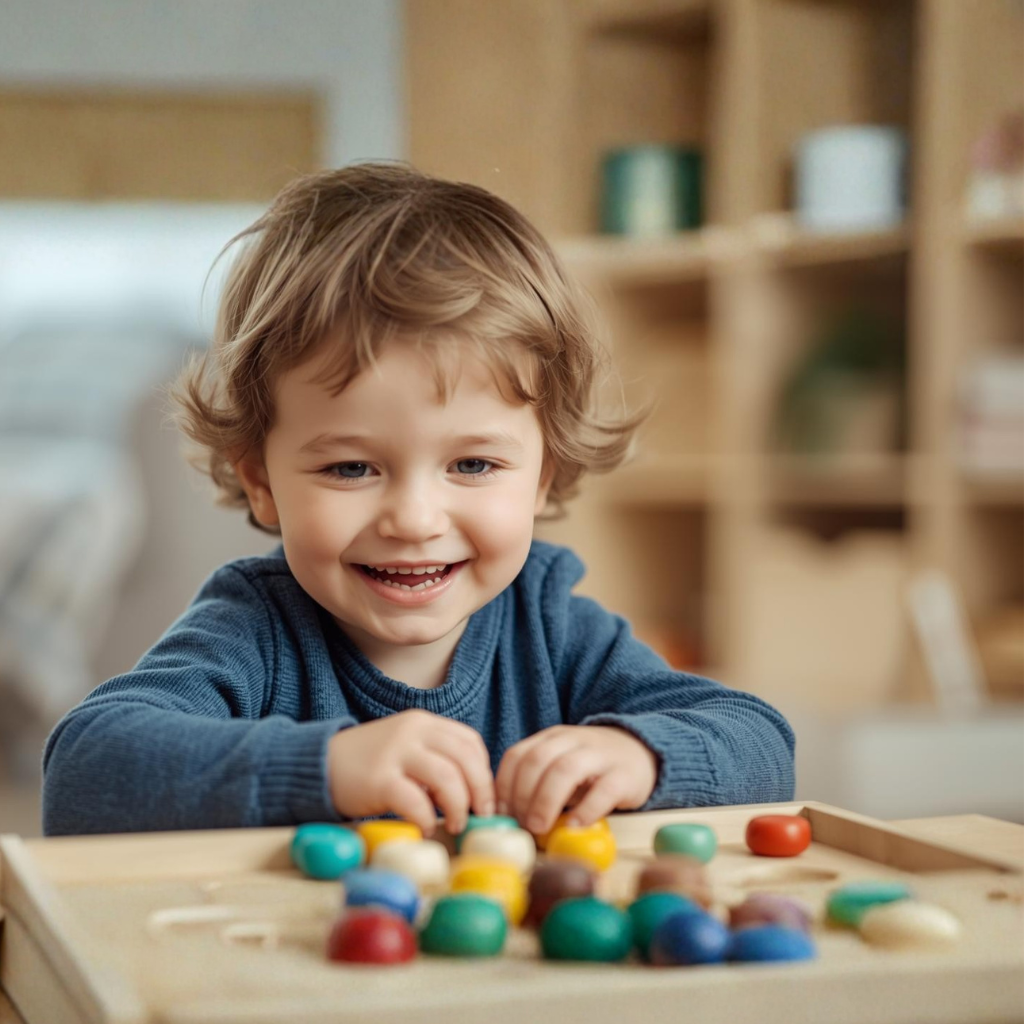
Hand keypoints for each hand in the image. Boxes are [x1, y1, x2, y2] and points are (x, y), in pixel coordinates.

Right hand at [326, 710, 494, 835]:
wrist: (318, 764)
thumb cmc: (369, 763)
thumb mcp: (406, 747)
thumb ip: (435, 757)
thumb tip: (474, 791)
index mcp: (424, 722)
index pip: (470, 741)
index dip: (484, 772)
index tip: (485, 798)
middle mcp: (413, 731)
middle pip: (465, 758)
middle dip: (480, 791)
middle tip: (479, 816)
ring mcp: (395, 753)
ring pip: (447, 777)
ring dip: (458, 807)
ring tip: (454, 824)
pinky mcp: (378, 779)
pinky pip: (415, 801)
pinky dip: (427, 818)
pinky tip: (425, 828)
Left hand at [494, 724, 657, 835]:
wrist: (640, 752)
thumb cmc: (591, 768)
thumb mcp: (560, 766)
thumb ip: (537, 784)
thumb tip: (508, 818)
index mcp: (551, 738)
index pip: (517, 755)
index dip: (504, 786)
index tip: (500, 814)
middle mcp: (572, 740)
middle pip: (537, 760)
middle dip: (522, 795)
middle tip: (521, 824)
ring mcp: (599, 755)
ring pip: (565, 769)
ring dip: (546, 801)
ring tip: (539, 828)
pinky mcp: (624, 775)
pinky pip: (603, 790)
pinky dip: (585, 810)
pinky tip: (574, 826)